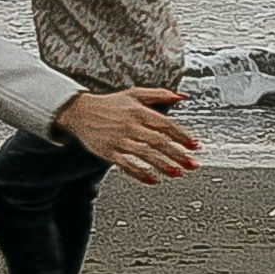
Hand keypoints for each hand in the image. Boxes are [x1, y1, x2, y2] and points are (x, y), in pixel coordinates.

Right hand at [57, 86, 198, 184]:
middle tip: (192, 164)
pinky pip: (127, 165)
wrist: (80, 111)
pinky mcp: (109, 152)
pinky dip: (140, 173)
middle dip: (178, 154)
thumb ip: (160, 94)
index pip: (165, 124)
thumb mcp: (134, 93)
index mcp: (139, 111)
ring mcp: (119, 140)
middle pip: (159, 142)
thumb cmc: (110, 103)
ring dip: (163, 165)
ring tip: (177, 173)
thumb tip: (182, 97)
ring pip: (145, 154)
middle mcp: (130, 125)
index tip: (194, 145)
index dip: (181, 136)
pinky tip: (153, 180)